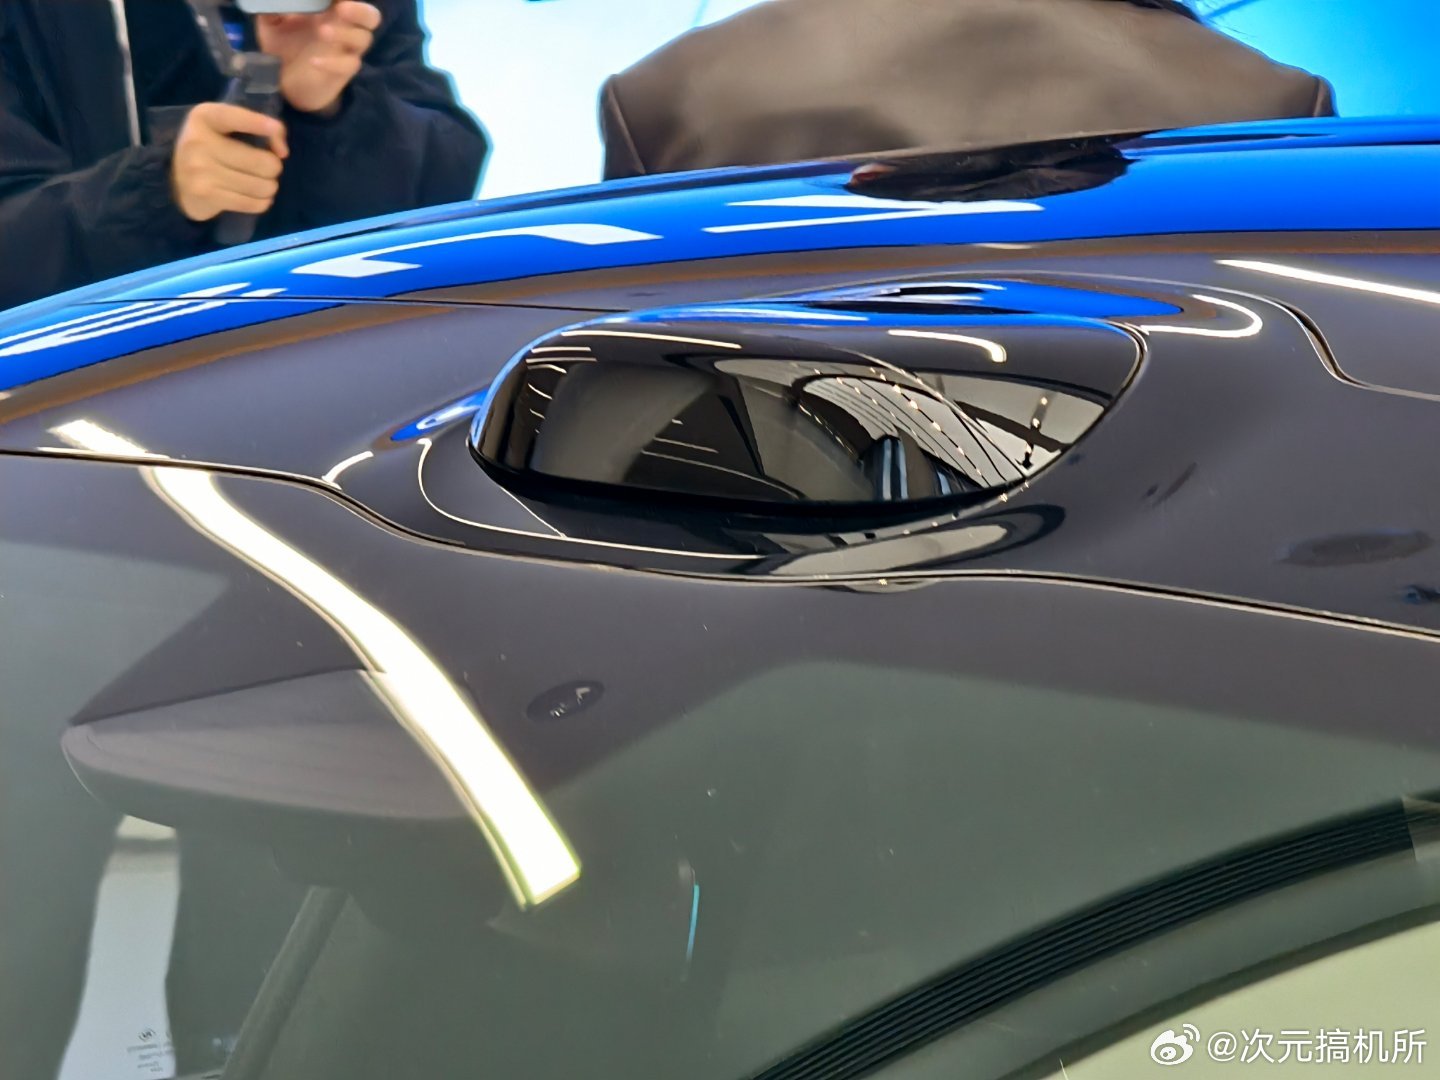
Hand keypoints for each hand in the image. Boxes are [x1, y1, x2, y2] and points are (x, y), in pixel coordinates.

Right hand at [171, 103, 288, 222]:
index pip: (238, 118)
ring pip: (262, 186)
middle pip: (264, 163)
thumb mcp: (223, 126)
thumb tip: (282, 151)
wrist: (174, 180)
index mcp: (205, 117)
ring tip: (260, 183)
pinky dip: (262, 202)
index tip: (277, 131)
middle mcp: (199, 142)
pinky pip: (253, 203)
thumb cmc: (210, 148)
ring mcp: (200, 171)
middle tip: (266, 169)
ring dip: (269, 187)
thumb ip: (255, 126)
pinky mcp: (207, 196)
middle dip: (273, 168)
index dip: (261, 124)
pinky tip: (254, 196)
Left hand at [256, 2, 381, 116]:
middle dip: (360, 10)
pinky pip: (349, 65)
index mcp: (330, 11)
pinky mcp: (344, 72)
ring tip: (322, 32)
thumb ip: (274, 9)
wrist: (283, 80)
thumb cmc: (282, 44)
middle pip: (371, 17)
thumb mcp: (271, 23)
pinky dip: (333, 63)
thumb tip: (275, 1)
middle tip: (341, 8)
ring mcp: (347, 50)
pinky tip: (314, 62)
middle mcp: (345, 28)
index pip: (349, 0)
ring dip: (345, 34)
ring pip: (363, 40)